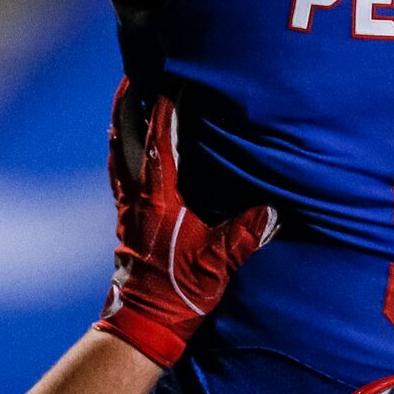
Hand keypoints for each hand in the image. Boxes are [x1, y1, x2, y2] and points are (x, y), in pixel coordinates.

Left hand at [95, 89, 277, 369]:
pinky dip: (123, 149)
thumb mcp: (218, 263)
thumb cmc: (180, 292)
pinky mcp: (126, 217)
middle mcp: (138, 195)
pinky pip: (120, 171)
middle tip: (134, 70)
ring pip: (118, 152)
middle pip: (126, 136)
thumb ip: (245, 234)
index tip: (174, 77)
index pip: (162, 140)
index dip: (167, 107)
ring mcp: (128, 205)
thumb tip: (274, 210)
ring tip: (128, 96)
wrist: (145, 322)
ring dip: (123, 122)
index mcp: (160, 197)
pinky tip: (129, 145)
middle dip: (130, 102)